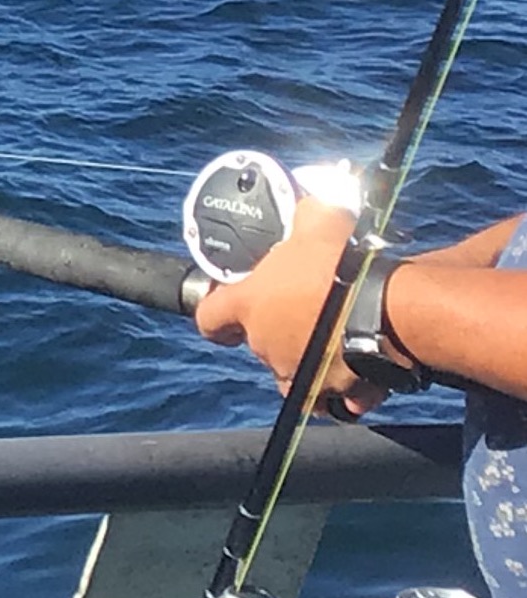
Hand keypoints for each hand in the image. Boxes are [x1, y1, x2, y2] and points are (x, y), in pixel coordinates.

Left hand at [194, 197, 387, 416]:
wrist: (388, 312)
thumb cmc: (344, 265)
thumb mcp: (319, 223)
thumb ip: (307, 214)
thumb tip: (312, 203)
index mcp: (249, 306)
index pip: (208, 318)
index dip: (215, 312)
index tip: (226, 304)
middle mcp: (265, 344)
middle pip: (258, 341)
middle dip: (277, 327)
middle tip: (303, 308)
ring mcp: (296, 372)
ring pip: (292, 370)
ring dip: (305, 358)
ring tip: (329, 338)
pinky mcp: (332, 393)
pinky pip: (329, 395)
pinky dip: (339, 385)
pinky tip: (356, 367)